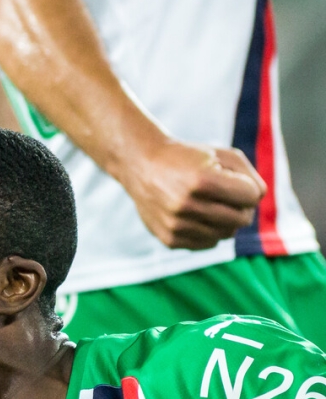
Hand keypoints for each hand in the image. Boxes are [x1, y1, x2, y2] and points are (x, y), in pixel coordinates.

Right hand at [118, 140, 264, 249]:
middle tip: (227, 195)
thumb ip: (250, 176)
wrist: (141, 165)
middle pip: (242, 218)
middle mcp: (186, 205)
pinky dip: (209, 231)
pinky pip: (208, 243)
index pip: (252, 197)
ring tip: (211, 204)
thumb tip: (257, 202)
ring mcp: (176, 225)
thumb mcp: (222, 155)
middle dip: (241, 206)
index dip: (248, 187)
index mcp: (201, 181)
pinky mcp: (169, 239)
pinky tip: (197, 216)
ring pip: (226, 234)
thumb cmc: (187, 158)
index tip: (233, 180)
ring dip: (226, 220)